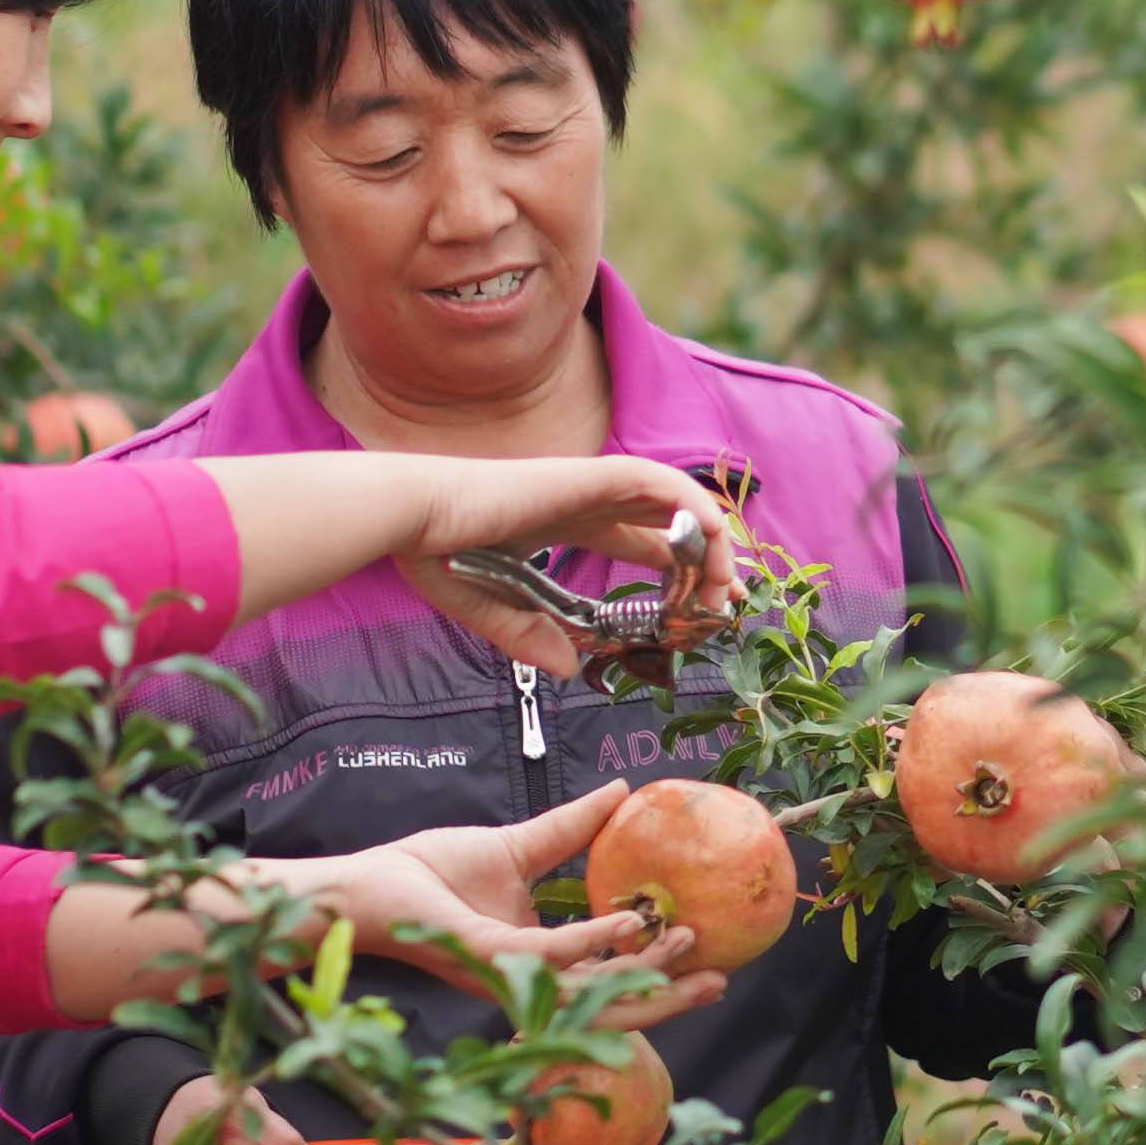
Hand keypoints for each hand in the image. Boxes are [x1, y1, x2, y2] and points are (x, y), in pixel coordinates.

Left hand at [308, 784, 731, 1022]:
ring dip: (643, 969)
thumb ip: (571, 829)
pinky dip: (592, 940)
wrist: (366, 884)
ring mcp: (509, 973)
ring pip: (590, 988)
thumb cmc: (427, 874)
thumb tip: (623, 792)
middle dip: (669, 999)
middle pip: (611, 1005)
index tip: (709, 956)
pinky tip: (628, 921)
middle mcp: (528, 980)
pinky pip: (549, 955)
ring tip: (687, 940)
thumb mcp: (518, 846)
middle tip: (721, 979)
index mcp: (538, 961)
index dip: (659, 976)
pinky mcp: (485, 955)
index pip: (609, 981)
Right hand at [394, 454, 743, 671]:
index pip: (640, 540)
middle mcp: (585, 499)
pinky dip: (693, 509)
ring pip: (676, 503)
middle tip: (732, 601)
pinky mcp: (590, 476)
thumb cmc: (437, 555)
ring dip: (708, 542)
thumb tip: (567, 668)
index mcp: (563, 521)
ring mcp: (590, 483)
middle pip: (668, 522)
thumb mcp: (493, 610)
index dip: (677, 568)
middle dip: (707, 558)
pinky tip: (709, 543)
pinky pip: (662, 484)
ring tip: (723, 590)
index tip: (704, 605)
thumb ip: (530, 636)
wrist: (413, 519)